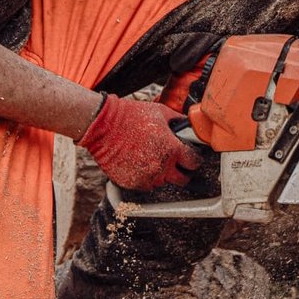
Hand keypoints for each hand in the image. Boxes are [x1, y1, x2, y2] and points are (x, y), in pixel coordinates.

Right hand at [76, 95, 203, 190]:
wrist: (103, 125)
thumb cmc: (131, 116)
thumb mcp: (160, 112)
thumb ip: (178, 121)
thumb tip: (188, 126)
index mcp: (172, 149)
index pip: (194, 163)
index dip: (194, 160)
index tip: (191, 158)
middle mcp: (161, 166)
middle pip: (182, 180)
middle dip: (182, 172)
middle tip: (176, 164)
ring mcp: (146, 177)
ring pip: (162, 183)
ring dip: (162, 175)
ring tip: (152, 159)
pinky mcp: (131, 183)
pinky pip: (145, 185)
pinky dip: (145, 178)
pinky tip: (140, 164)